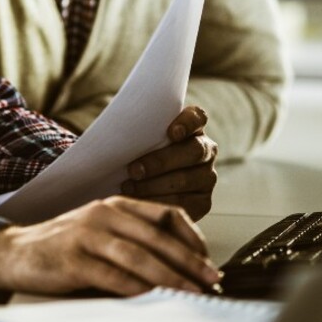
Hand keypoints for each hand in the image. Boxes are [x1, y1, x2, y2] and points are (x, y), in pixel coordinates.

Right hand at [0, 196, 219, 295]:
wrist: (13, 252)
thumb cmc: (62, 246)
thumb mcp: (101, 231)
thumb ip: (132, 239)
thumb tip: (177, 265)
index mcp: (117, 204)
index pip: (166, 215)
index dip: (192, 237)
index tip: (207, 260)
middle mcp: (105, 214)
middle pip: (158, 238)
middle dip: (189, 261)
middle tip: (210, 280)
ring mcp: (88, 235)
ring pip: (139, 256)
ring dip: (170, 277)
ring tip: (189, 293)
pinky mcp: (73, 260)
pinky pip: (113, 276)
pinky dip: (137, 289)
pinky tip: (153, 298)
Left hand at [121, 105, 218, 220]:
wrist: (141, 186)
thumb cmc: (136, 154)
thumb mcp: (139, 140)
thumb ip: (138, 132)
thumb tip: (113, 132)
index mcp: (193, 127)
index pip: (198, 117)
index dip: (187, 123)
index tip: (171, 132)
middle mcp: (206, 150)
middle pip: (193, 151)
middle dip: (161, 161)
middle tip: (134, 170)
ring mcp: (207, 177)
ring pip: (185, 180)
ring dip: (153, 185)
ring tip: (128, 188)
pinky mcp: (203, 202)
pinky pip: (183, 204)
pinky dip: (158, 203)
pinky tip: (139, 203)